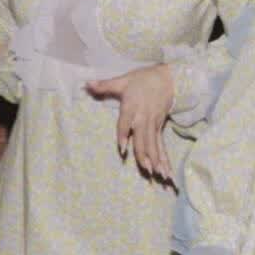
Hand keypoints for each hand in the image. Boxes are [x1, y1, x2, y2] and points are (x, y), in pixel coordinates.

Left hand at [85, 64, 175, 182]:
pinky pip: (161, 145)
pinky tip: (166, 172)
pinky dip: (164, 159)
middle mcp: (143, 118)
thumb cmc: (142, 79)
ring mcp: (153, 124)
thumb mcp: (123, 80)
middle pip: (143, 139)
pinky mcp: (160, 127)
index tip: (122, 148)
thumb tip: (86, 84)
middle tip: (146, 170)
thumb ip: (104, 85)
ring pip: (154, 145)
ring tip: (158, 175)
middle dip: (145, 155)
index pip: (125, 123)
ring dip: (157, 161)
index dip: (123, 135)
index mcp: (132, 107)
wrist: (168, 78)